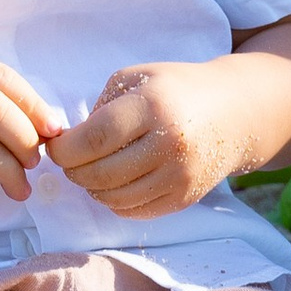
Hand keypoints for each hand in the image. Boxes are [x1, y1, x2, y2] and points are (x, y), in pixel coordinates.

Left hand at [43, 62, 251, 216]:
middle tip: (70, 160)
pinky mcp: (185, 197)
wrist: (235, 112)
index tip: (56, 147)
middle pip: (100, 174)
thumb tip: (68, 143)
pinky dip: (115, 201)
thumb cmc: (175, 89)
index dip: (64, 150)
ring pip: (114, 198)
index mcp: (152, 107)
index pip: (93, 140)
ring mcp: (179, 175)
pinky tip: (114, 183)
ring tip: (92, 170)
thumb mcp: (135, 78)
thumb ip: (98, 108)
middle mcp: (168, 144)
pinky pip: (135, 211)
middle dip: (73, 171)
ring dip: (92, 188)